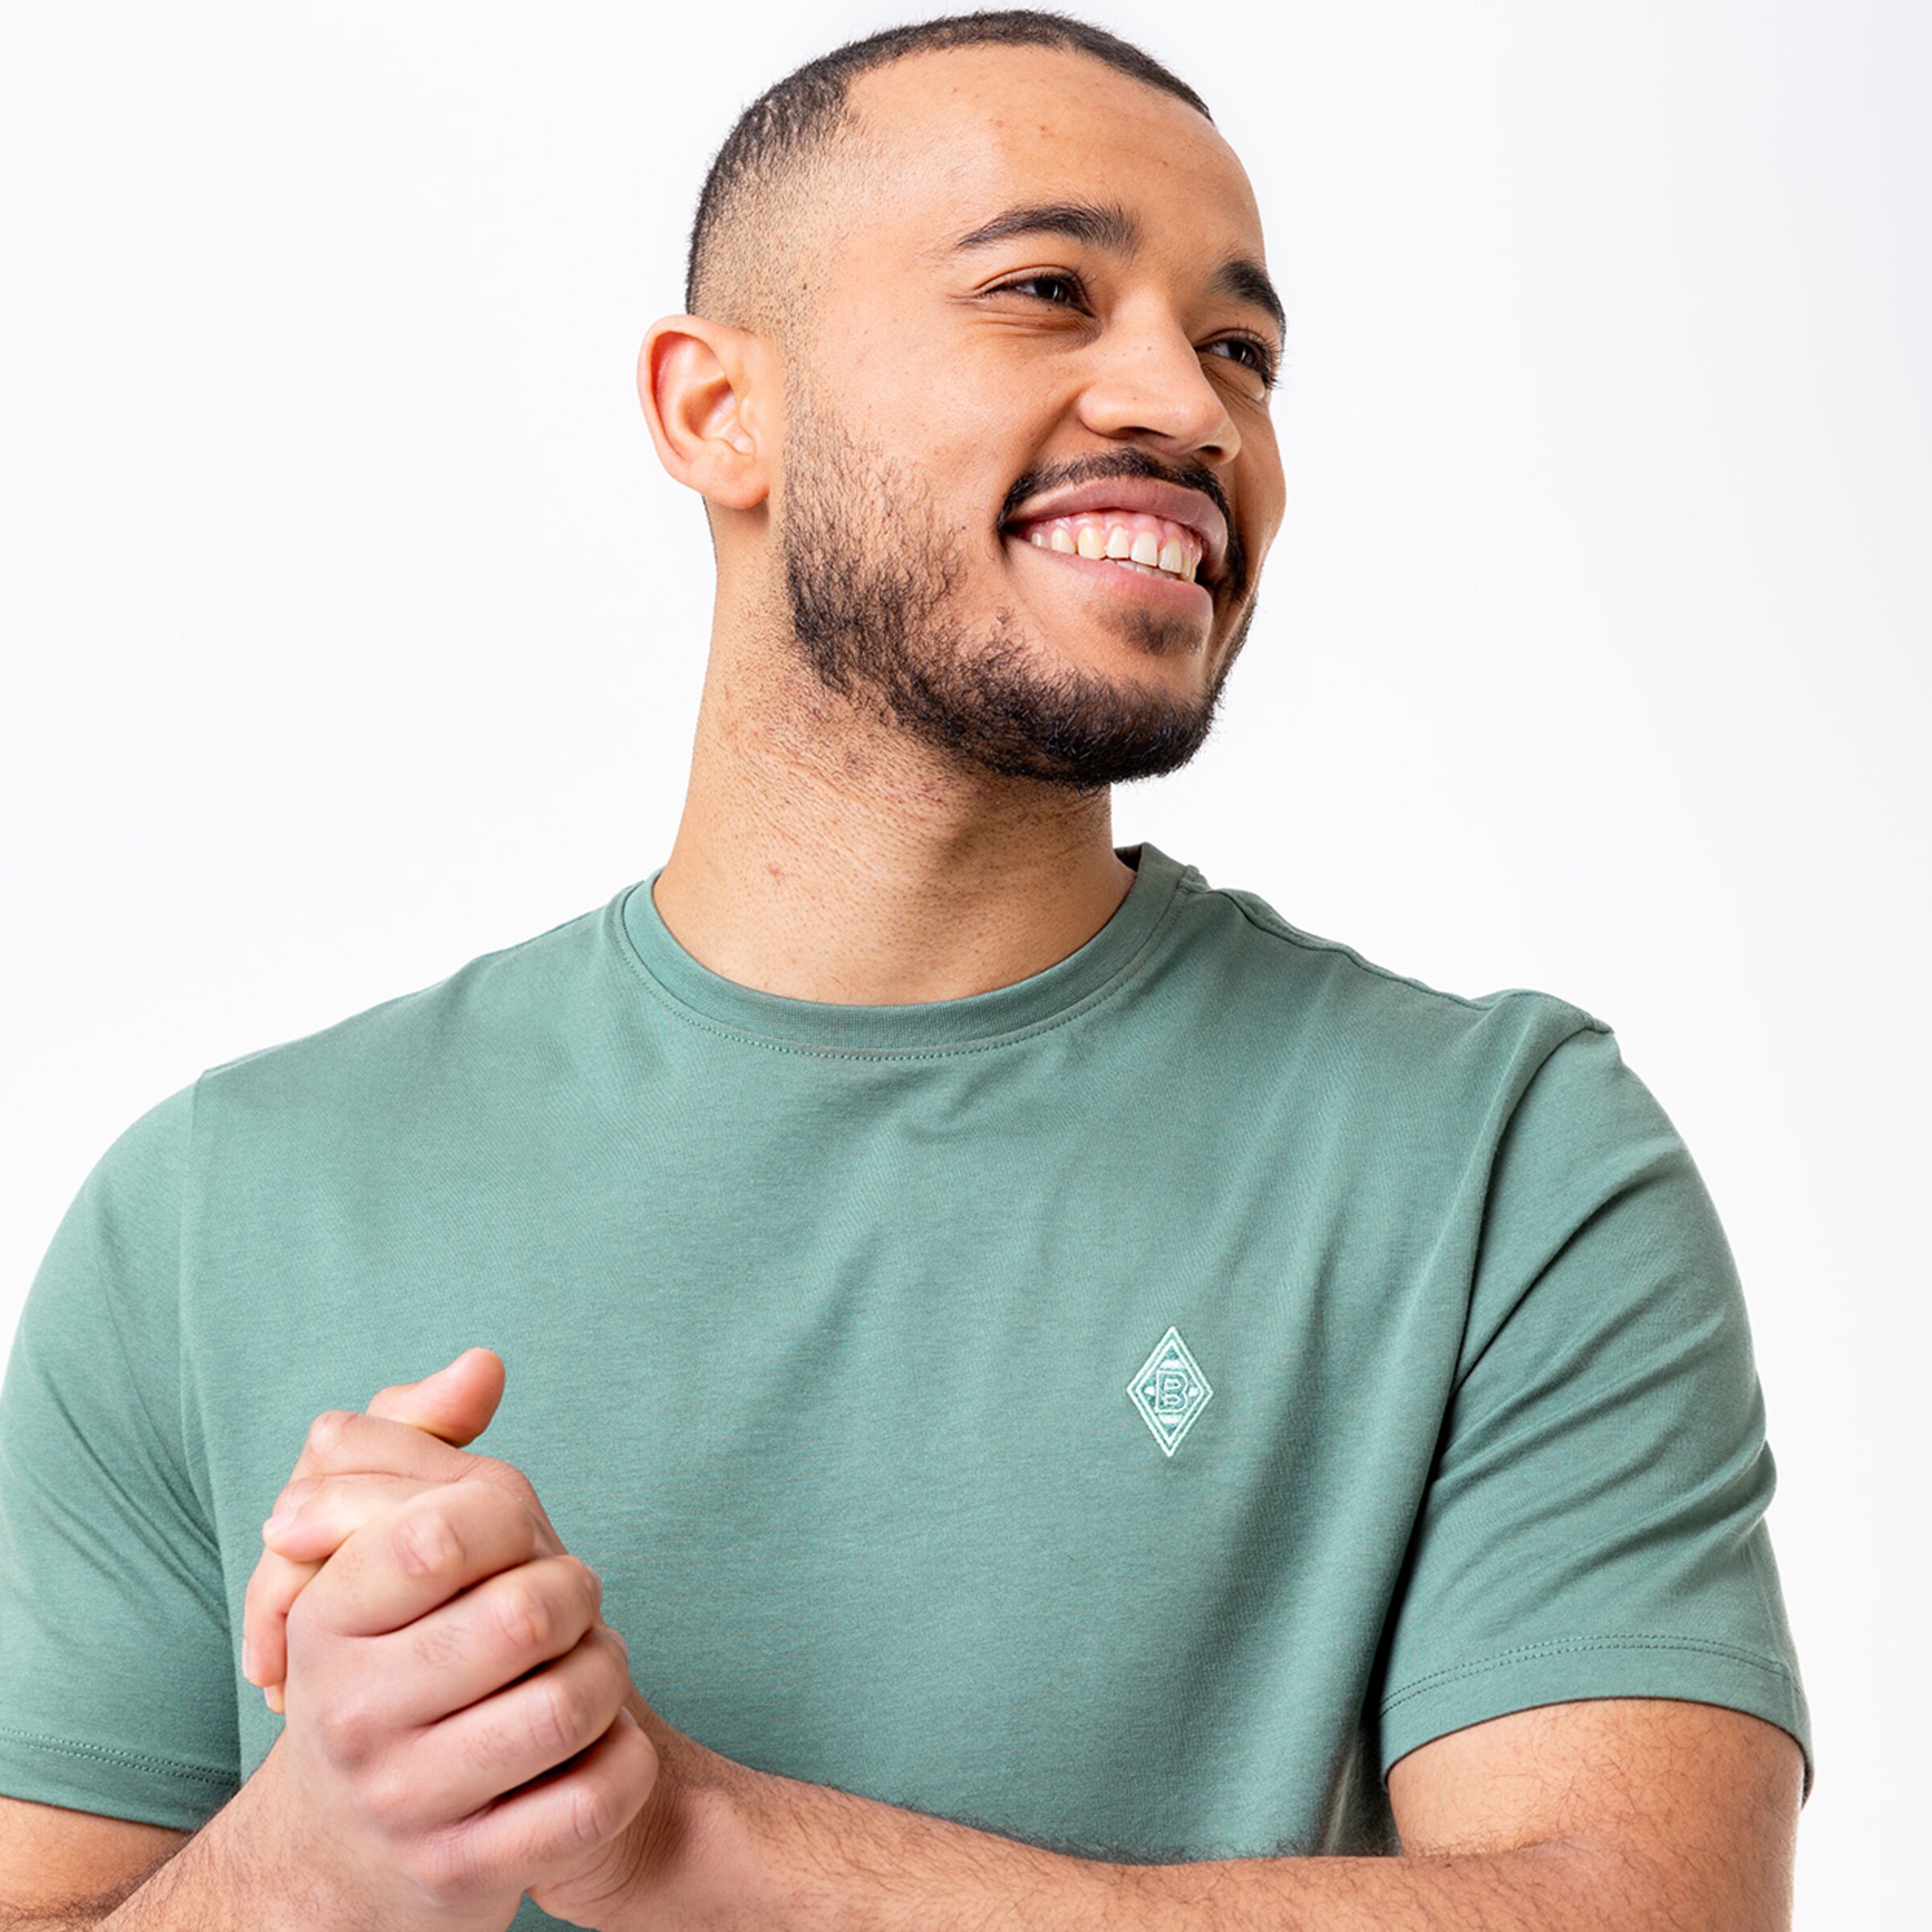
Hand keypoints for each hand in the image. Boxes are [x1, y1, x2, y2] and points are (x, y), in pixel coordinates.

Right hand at [239, 1352, 662, 1927]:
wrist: (346, 1850)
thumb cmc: (387, 1659)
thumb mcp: (374, 1541)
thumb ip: (414, 1434)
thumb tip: (483, 1364)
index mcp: (328, 1619)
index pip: (452, 1527)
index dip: (519, 1518)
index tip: (517, 1539)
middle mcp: (353, 1715)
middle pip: (533, 1610)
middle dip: (580, 1596)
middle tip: (567, 1610)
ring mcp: (406, 1804)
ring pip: (572, 1703)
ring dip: (608, 1675)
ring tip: (585, 1673)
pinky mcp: (466, 1877)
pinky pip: (593, 1798)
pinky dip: (621, 1764)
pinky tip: (594, 1752)